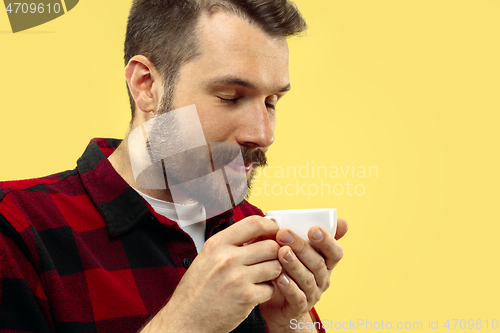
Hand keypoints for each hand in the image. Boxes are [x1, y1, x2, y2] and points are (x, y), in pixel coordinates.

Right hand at [141, 216, 281, 332]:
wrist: (185, 320)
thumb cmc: (196, 291)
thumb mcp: (207, 258)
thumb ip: (230, 245)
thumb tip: (257, 234)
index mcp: (217, 244)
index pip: (253, 223)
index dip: (270, 226)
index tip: (274, 232)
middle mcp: (227, 258)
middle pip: (270, 245)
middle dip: (275, 253)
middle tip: (271, 259)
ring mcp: (237, 278)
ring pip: (275, 266)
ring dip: (273, 272)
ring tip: (262, 277)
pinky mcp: (246, 297)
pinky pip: (271, 288)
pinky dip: (267, 291)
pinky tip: (255, 293)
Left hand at [260, 218, 347, 330]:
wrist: (277, 303)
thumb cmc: (287, 269)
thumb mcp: (297, 250)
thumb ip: (303, 232)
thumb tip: (316, 214)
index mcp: (325, 262)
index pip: (335, 252)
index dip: (327, 241)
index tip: (313, 229)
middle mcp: (322, 278)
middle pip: (317, 263)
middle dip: (301, 247)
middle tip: (284, 234)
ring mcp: (312, 294)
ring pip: (307, 279)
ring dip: (294, 264)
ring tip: (281, 252)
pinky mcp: (299, 307)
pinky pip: (297, 297)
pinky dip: (288, 286)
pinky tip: (279, 277)